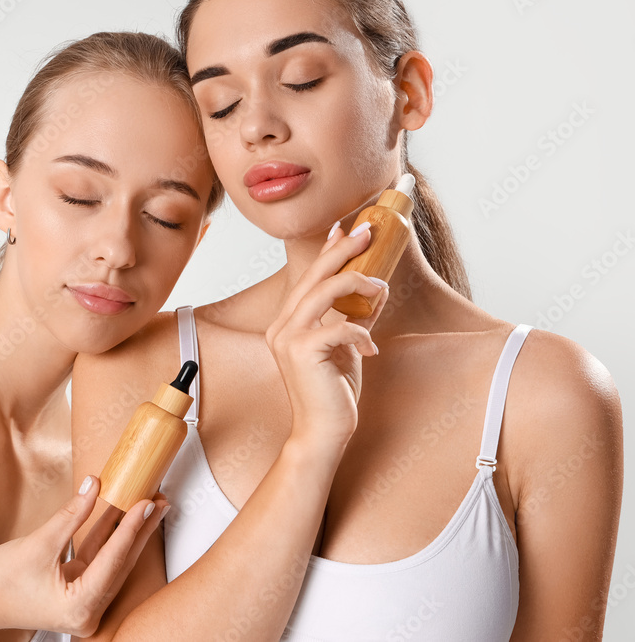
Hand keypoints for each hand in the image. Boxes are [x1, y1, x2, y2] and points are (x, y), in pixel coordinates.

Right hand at [0, 475, 164, 636]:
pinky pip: (99, 561)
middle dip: (140, 529)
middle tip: (159, 501)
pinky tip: (121, 516)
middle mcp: (88, 610)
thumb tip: (94, 484)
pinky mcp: (77, 591)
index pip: (113, 559)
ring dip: (128, 532)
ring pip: (113, 561)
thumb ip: (71, 514)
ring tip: (148, 505)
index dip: (131, 528)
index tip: (146, 503)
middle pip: (121, 562)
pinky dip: (108, 538)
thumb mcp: (39, 544)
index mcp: (80, 606)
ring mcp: (84, 602)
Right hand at [265, 224, 389, 444]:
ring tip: (380, 287)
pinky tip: (370, 347)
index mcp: (287, 323)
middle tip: (367, 231)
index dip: (327, 250)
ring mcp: (287, 338)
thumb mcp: (348, 347)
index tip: (345, 228)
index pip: (307, 278)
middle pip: (313, 276)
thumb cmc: (333, 393)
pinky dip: (360, 331)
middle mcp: (281, 326)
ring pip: (322, 292)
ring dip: (356, 283)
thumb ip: (356, 317)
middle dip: (342, 250)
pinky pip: (338, 327)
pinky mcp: (302, 352)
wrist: (322, 432)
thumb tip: (376, 288)